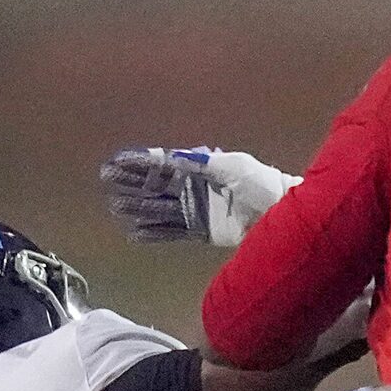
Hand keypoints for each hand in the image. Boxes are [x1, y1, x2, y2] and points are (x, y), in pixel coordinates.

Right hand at [98, 146, 297, 245]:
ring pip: (160, 208)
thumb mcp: (235, 166)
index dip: (141, 163)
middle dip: (132, 182)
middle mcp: (196, 189)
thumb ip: (203, 163)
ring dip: (137, 207)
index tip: (118, 160)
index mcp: (202, 170)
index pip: (164, 165)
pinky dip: (154, 232)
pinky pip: (173, 231)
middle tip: (106, 180)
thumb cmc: (262, 185)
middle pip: (157, 185)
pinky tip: (134, 232)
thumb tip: (174, 158)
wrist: (284, 215)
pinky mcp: (204, 231)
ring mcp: (198, 211)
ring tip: (114, 207)